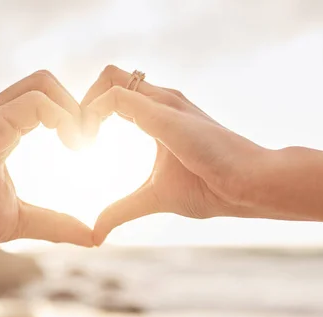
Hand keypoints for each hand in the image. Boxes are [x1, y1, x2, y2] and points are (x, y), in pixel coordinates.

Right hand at [0, 70, 92, 248]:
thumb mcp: (15, 220)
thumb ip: (53, 223)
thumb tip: (92, 237)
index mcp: (4, 129)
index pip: (47, 98)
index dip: (75, 116)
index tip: (88, 149)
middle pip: (47, 82)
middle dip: (81, 107)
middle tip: (90, 144)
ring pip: (44, 83)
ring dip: (74, 110)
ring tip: (81, 145)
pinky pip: (34, 103)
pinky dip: (62, 118)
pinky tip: (69, 147)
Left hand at [82, 66, 269, 244]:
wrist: (248, 186)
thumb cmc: (211, 188)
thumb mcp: (153, 198)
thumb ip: (122, 209)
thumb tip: (96, 233)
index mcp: (159, 114)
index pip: (115, 93)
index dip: (91, 111)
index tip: (81, 144)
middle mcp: (161, 100)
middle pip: (109, 77)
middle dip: (83, 102)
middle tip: (75, 138)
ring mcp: (164, 102)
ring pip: (110, 77)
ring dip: (85, 105)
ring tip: (79, 140)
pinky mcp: (165, 112)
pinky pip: (117, 96)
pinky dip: (93, 113)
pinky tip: (88, 142)